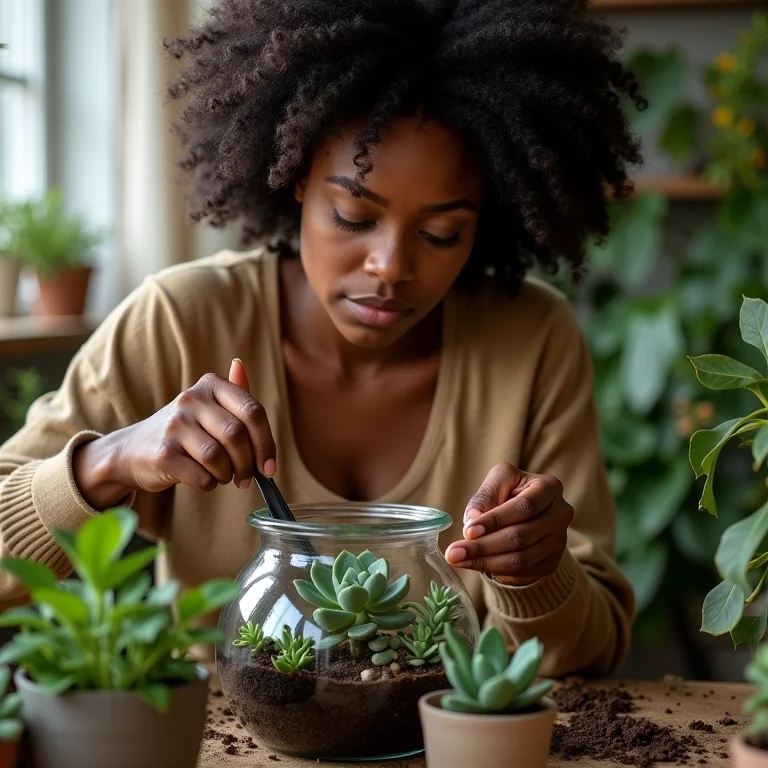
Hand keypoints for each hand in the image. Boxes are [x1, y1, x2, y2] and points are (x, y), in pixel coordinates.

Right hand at [73, 359, 275, 506]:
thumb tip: (241, 366)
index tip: (269, 466)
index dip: (267, 442)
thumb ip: (233, 394)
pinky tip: (204, 479)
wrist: (132, 450)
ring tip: (222, 476)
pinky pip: (202, 477)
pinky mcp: (163, 454)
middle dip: (248, 463)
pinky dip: (210, 484)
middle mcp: (190, 400)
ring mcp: (174, 426)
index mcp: (210, 385)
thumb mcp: (207, 406)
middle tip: (247, 478)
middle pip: (237, 435)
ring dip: (227, 475)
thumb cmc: (184, 431)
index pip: (252, 411)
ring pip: (219, 458)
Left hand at [445, 463, 573, 585]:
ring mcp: (559, 541)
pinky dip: (498, 571)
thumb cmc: (510, 490)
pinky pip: (523, 573)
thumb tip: (472, 519)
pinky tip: (476, 565)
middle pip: (521, 536)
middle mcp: (560, 515)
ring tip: (458, 561)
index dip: (495, 521)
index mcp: (550, 487)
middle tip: (453, 553)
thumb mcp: (498, 481)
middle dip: (483, 546)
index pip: (524, 507)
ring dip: (486, 563)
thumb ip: (485, 496)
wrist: (527, 513)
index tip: (467, 531)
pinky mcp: (552, 562)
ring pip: (521, 559)